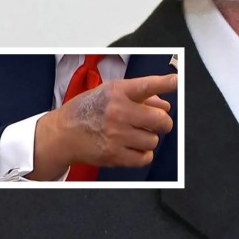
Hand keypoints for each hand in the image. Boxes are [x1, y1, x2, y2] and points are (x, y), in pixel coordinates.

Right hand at [31, 74, 177, 180]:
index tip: (176, 81)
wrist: (62, 134)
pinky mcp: (114, 155)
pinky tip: (133, 146)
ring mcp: (116, 135)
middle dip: (162, 122)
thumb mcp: (110, 93)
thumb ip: (141, 96)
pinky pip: (145, 157)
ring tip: (134, 134)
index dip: (165, 83)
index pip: (147, 86)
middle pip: (161, 120)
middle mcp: (117, 112)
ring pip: (154, 140)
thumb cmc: (88, 110)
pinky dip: (143, 154)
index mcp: (117, 92)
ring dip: (149, 138)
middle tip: (155, 122)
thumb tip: (166, 104)